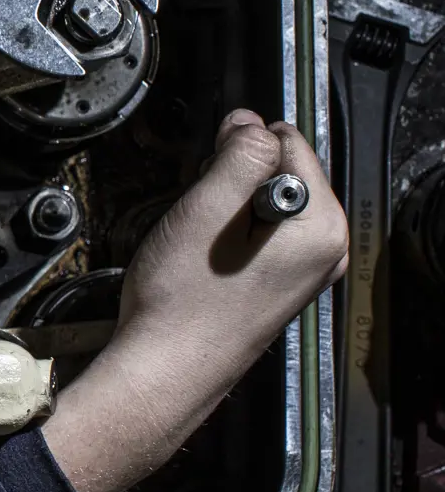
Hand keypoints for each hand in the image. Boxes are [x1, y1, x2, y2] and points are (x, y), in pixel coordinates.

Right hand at [44, 108, 347, 491]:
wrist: (165, 370)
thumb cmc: (183, 301)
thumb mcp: (206, 210)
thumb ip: (239, 155)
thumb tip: (251, 122)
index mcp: (321, 227)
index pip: (289, 143)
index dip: (238, 148)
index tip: (206, 180)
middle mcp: (325, 249)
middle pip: (282, 173)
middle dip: (234, 181)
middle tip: (199, 219)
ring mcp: (306, 271)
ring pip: (266, 203)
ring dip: (228, 209)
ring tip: (200, 242)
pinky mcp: (282, 286)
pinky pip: (261, 233)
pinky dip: (231, 234)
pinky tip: (207, 258)